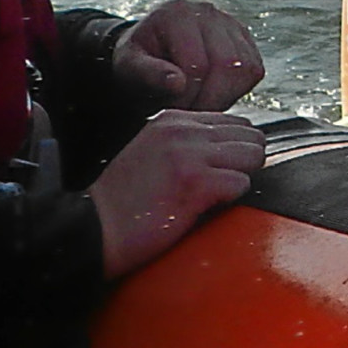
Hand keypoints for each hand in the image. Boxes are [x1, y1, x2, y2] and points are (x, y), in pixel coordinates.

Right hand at [90, 110, 266, 278]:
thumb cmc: (123, 200)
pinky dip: (232, 198)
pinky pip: (242, 183)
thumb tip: (232, 150)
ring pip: (252, 155)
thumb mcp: (153, 152)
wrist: (94, 227)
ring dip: (241, 177)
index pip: (234, 122)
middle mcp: (183, 131)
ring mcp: (189, 155)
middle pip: (250, 136)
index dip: (237, 148)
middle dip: (245, 161)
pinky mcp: (195, 184)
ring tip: (216, 195)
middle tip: (225, 183)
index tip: (224, 168)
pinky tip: (209, 206)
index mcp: (172, 121)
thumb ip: (188, 143)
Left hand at [113, 0, 264, 110]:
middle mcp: (209, 13)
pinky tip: (214, 93)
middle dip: (210, 98)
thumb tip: (177, 83)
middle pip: (227, 65)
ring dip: (226, 95)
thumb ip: (148, 74)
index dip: (188, 95)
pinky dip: (237, 89)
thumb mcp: (129, 68)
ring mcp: (231, 24)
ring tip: (201, 102)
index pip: (198, 64)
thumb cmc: (137, 61)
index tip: (173, 107)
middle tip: (190, 110)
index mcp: (178, 15)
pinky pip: (255, 70)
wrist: (148, 53)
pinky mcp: (245, 39)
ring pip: (246, 68)